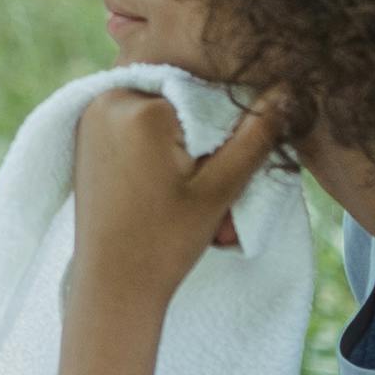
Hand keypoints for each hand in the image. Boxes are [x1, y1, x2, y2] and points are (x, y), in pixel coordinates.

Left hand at [70, 78, 292, 303]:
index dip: (227, 135)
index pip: (209, 97)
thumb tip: (287, 89)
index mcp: (142, 108)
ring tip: (184, 193)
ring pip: (162, 113)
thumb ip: (256, 136)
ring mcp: (92, 114)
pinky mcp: (86, 131)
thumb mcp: (220, 189)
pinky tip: (162, 186)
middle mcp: (109, 98)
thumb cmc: (165, 243)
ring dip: (182, 145)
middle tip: (205, 193)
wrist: (112, 286)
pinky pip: (137, 123)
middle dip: (202, 142)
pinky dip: (157, 147)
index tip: (220, 177)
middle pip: (183, 102)